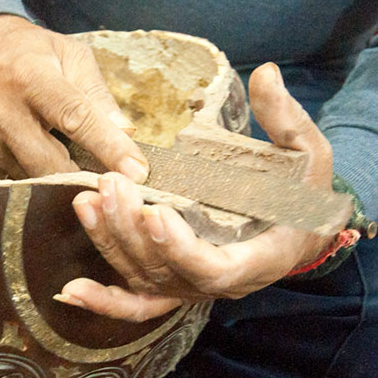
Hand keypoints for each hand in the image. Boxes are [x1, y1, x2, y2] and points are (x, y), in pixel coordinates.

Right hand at [0, 14, 148, 180]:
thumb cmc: (29, 50)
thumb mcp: (69, 54)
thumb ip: (97, 92)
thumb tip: (125, 131)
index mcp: (33, 79)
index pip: (77, 119)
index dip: (109, 148)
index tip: (137, 172)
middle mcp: (4, 112)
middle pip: (52, 164)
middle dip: (85, 178)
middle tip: (113, 184)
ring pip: (35, 177)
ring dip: (60, 175)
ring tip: (73, 160)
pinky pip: (16, 179)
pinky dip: (35, 173)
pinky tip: (40, 153)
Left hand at [56, 62, 335, 321]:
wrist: (301, 228)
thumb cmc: (305, 191)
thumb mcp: (308, 152)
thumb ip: (287, 118)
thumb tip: (265, 73)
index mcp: (259, 257)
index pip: (214, 268)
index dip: (180, 247)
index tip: (155, 212)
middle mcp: (221, 283)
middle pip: (166, 271)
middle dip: (131, 230)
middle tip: (110, 185)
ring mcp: (192, 288)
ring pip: (143, 279)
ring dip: (110, 244)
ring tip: (88, 201)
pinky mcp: (173, 287)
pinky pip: (136, 305)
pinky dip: (104, 301)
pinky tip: (69, 291)